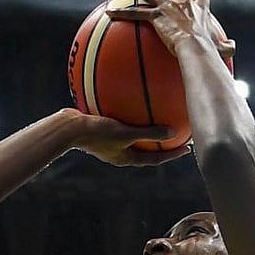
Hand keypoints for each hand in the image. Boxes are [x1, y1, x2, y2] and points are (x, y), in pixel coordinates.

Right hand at [62, 108, 190, 166]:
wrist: (67, 129)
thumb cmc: (95, 132)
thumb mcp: (125, 133)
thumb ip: (149, 133)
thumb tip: (173, 132)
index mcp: (125, 158)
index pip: (154, 159)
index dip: (171, 154)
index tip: (187, 149)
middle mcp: (118, 152)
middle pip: (146, 148)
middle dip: (161, 142)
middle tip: (178, 134)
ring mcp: (109, 142)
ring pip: (133, 135)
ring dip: (146, 128)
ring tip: (158, 115)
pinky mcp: (101, 129)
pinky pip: (122, 120)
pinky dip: (130, 112)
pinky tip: (133, 96)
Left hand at [112, 0, 235, 61]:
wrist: (198, 48)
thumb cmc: (210, 52)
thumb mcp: (222, 50)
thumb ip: (226, 49)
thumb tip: (232, 52)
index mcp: (200, 11)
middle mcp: (184, 4)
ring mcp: (169, 7)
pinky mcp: (158, 16)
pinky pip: (136, 13)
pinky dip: (122, 12)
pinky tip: (110, 12)